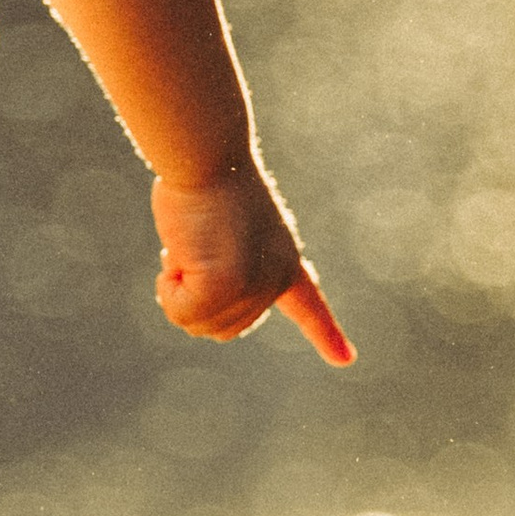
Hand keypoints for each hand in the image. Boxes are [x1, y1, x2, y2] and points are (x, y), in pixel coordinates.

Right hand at [152, 167, 354, 362]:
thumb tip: (205, 300)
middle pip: (221, 327)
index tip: (346, 360)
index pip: (309, 305)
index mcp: (284, 260)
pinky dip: (168, 290)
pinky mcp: (224, 286)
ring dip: (177, 292)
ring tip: (186, 247)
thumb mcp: (224, 231)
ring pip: (199, 325)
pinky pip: (182, 313)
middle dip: (191, 296)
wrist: (207, 155)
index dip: (324, 334)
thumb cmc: (208, 181)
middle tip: (189, 249)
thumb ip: (223, 268)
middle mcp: (275, 279)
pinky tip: (176, 254)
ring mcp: (252, 286)